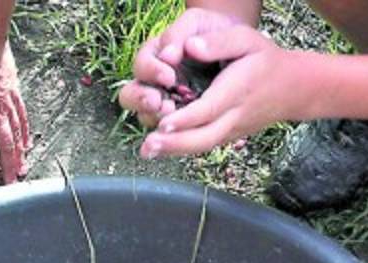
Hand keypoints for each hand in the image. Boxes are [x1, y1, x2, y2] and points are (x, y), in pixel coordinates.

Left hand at [0, 40, 29, 185]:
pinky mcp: (16, 94)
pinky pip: (23, 118)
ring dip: (20, 155)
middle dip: (9, 167)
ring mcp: (9, 105)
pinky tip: (28, 144)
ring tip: (23, 169)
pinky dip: (26, 133)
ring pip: (17, 135)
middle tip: (12, 182)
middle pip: (5, 146)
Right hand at [118, 8, 243, 129]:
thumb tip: (170, 54)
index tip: (169, 76)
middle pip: (130, 97)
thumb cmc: (213, 31)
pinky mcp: (179, 120)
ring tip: (171, 117)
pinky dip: (170, 135)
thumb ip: (180, 33)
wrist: (237, 48)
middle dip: (141, 101)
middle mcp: (154, 82)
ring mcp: (164, 102)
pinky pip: (167, 133)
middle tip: (158, 102)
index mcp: (155, 56)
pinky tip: (180, 134)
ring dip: (155, 119)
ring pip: (146, 117)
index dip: (151, 72)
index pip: (142, 66)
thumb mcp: (198, 22)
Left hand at [141, 28, 298, 157]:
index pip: (208, 109)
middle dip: (175, 143)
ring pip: (202, 146)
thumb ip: (219, 42)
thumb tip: (190, 46)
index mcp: (237, 91)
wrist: (294, 88)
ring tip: (148, 151)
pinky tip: (161, 149)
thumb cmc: (266, 60)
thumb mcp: (247, 40)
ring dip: (174, 151)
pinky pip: (204, 145)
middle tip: (149, 146)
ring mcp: (232, 130)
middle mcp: (234, 116)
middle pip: (204, 137)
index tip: (164, 123)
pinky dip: (182, 149)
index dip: (185, 119)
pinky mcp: (228, 136)